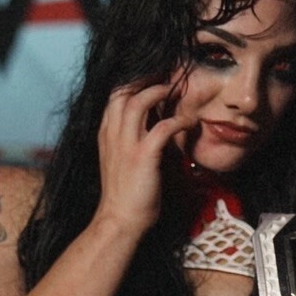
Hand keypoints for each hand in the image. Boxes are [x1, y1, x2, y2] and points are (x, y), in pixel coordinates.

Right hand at [94, 80, 195, 233]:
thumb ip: (131, 141)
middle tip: (164, 75)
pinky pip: (162, 128)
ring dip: (158, 91)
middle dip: (143, 78)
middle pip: (121, 92)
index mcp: (106, 134)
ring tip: (175, 89)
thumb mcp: (122, 160)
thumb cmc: (124, 194)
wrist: (119, 220)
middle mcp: (112, 134)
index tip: (151, 78)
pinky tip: (190, 121)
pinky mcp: (142, 157)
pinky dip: (178, 121)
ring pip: (137, 102)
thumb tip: (154, 126)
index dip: (132, 83)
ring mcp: (125, 144)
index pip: (113, 97)